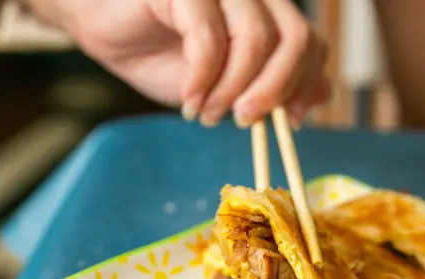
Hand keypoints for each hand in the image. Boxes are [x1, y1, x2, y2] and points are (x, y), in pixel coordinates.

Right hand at [26, 0, 330, 126]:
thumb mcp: (225, 82)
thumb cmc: (162, 50)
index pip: (310, 42)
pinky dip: (202, 79)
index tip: (288, 122)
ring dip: (231, 90)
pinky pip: (208, 37)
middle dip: (274, 90)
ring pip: (255, 39)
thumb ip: (272, 85)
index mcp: (266, 9)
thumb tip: (322, 94)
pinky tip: (188, 99)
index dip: (304, 83)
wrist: (101, 25)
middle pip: (295, 38)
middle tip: (246, 122)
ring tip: (206, 113)